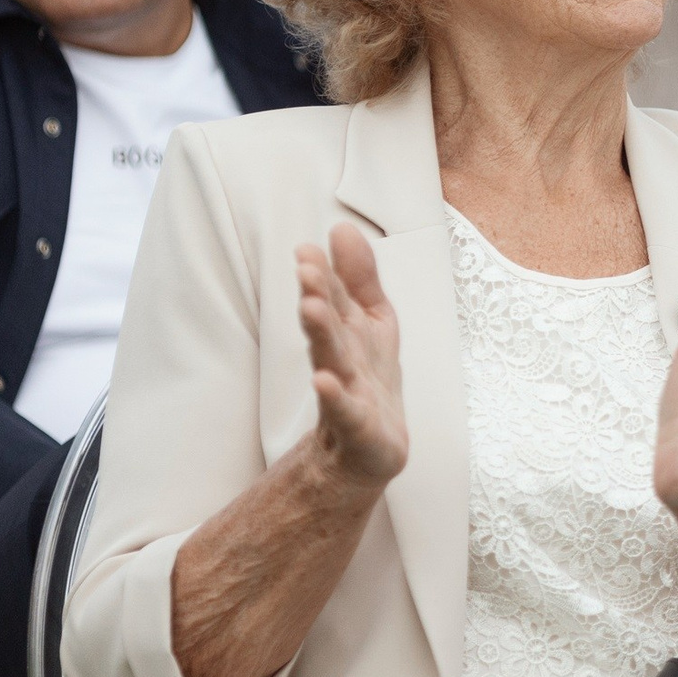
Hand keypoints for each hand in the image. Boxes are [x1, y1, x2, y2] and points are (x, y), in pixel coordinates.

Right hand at [295, 224, 407, 488]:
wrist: (370, 448)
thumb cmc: (368, 378)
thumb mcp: (371, 321)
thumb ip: (358, 277)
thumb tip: (341, 227)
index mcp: (346, 333)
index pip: (332, 298)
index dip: (322, 274)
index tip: (307, 247)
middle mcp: (340, 359)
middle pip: (327, 324)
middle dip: (316, 296)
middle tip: (306, 268)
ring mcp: (347, 394)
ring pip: (332, 360)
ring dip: (321, 334)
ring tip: (310, 308)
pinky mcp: (358, 427)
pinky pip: (345, 410)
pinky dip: (335, 396)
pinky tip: (323, 381)